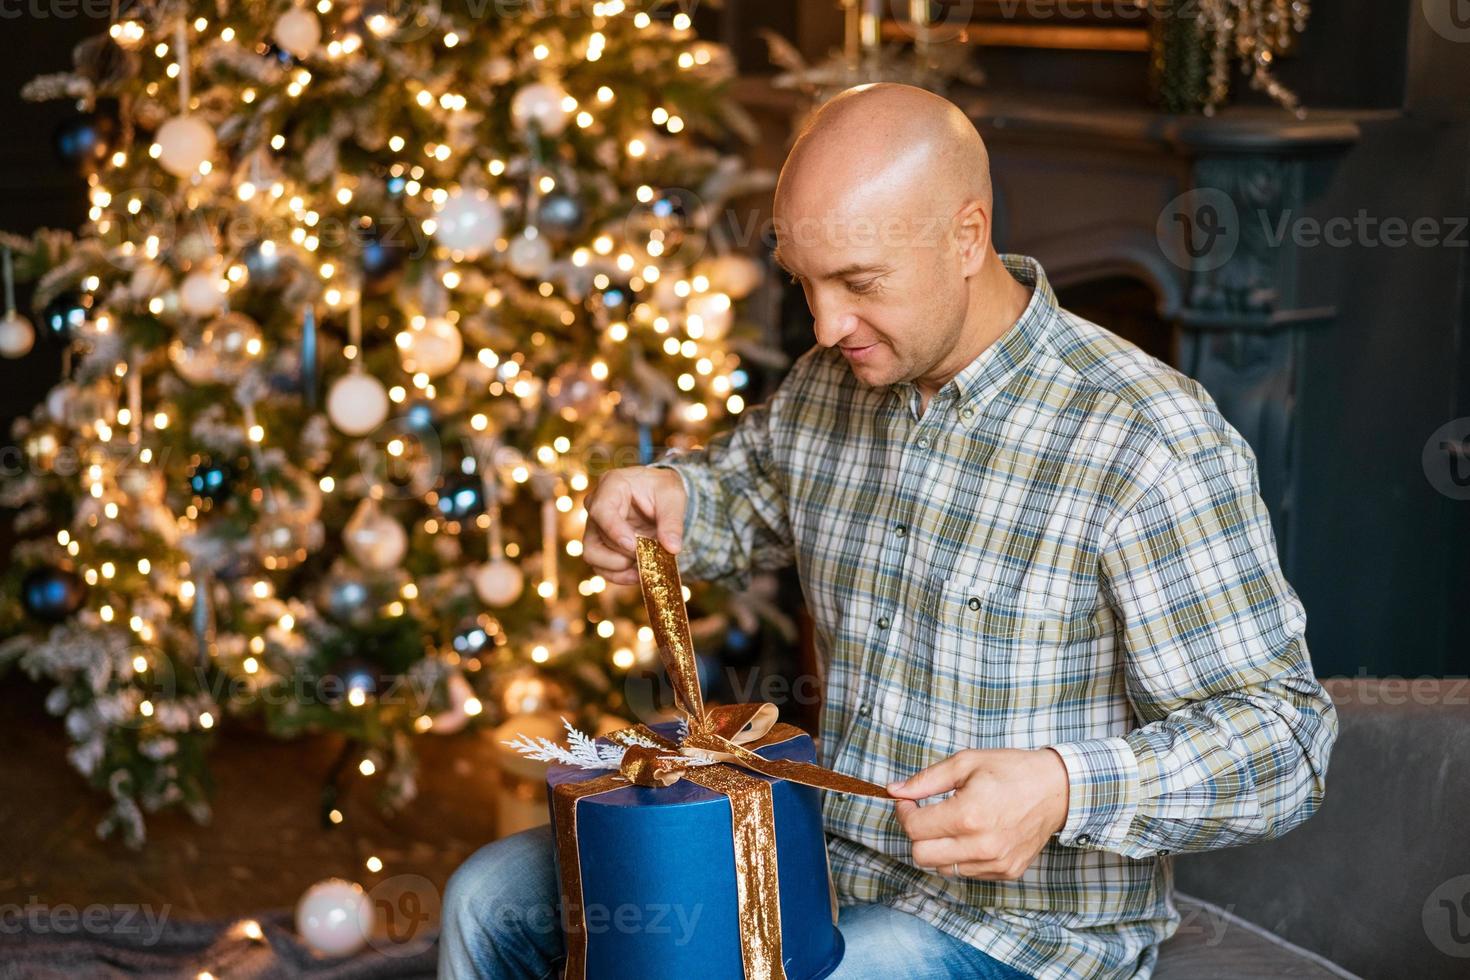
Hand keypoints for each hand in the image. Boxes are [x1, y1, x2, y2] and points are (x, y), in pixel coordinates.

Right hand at [581, 466, 687, 585]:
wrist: (657, 495)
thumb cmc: (662, 489)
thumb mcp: (673, 497)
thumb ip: (672, 521)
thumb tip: (672, 548)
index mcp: (611, 485)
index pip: (602, 510)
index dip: (614, 531)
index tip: (633, 546)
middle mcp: (595, 505)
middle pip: (599, 537)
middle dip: (626, 552)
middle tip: (651, 554)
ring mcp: (594, 527)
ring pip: (593, 555)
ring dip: (619, 567)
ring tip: (645, 566)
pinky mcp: (599, 545)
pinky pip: (600, 567)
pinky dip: (619, 575)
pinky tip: (639, 575)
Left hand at [889, 748, 1070, 880]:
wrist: (1057, 789)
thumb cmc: (1010, 771)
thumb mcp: (965, 763)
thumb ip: (926, 780)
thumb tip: (894, 790)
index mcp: (968, 815)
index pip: (915, 828)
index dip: (904, 812)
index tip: (908, 801)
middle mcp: (982, 845)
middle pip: (922, 855)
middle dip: (917, 833)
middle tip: (926, 814)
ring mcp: (996, 863)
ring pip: (942, 868)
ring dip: (939, 847)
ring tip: (953, 824)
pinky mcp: (1006, 872)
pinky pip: (967, 873)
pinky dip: (961, 856)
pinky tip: (974, 835)